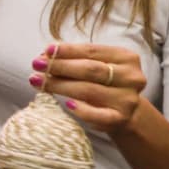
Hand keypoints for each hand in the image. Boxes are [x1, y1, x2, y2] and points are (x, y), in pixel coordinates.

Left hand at [29, 43, 146, 133]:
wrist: (125, 112)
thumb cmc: (103, 83)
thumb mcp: (95, 66)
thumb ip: (74, 59)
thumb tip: (44, 55)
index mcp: (126, 58)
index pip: (92, 51)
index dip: (68, 50)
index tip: (46, 49)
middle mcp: (131, 77)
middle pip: (90, 69)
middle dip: (60, 66)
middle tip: (36, 64)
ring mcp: (127, 99)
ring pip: (89, 90)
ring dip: (60, 86)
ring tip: (38, 82)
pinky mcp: (120, 119)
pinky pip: (97, 115)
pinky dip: (81, 110)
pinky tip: (67, 104)